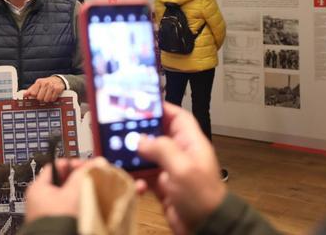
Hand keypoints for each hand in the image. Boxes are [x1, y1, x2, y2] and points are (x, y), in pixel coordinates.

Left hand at [24, 76, 65, 102]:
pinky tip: (52, 95)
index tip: (35, 97)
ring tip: (48, 95)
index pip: (33, 93)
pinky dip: (52, 99)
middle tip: (43, 95)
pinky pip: (52, 99)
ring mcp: (51, 86)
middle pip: (39, 98)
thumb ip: (31, 90)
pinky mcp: (57, 89)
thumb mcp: (38, 84)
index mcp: (39, 82)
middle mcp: (45, 83)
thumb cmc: (47, 83)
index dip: (34, 96)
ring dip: (47, 99)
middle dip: (41, 98)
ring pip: (46, 99)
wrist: (58, 79)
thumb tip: (24, 94)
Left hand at [24, 157, 97, 221]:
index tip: (87, 166)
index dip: (73, 163)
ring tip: (93, 193)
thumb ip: (83, 175)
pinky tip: (88, 208)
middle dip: (79, 180)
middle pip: (63, 181)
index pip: (56, 166)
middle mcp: (39, 200)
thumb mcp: (72, 193)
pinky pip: (68, 209)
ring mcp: (46, 213)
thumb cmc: (56, 221)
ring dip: (80, 194)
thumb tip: (95, 163)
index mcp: (38, 188)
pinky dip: (78, 206)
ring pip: (67, 196)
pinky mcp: (54, 223)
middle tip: (93, 180)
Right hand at [135, 103, 225, 234]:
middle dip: (141, 131)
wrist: (206, 227)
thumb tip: (141, 140)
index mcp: (191, 143)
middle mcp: (181, 154)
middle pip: (158, 134)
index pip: (177, 117)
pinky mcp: (163, 186)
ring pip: (148, 154)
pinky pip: (145, 174)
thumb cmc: (202, 197)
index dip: (161, 108)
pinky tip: (132, 178)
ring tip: (119, 151)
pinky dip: (136, 175)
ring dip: (134, 154)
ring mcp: (171, 170)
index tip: (141, 103)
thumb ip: (162, 149)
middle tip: (122, 127)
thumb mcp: (183, 168)